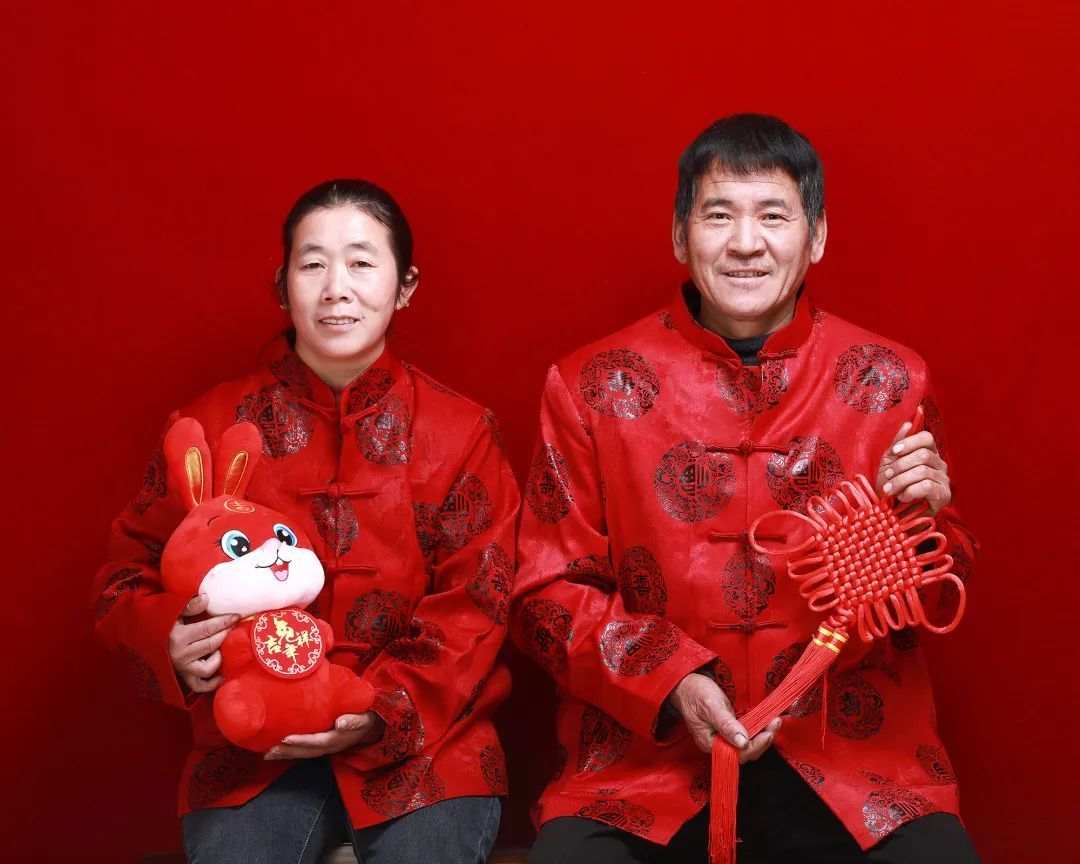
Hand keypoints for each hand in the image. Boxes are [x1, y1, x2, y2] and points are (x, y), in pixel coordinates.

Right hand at [168, 594, 238, 693]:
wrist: (139, 642)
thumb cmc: (158, 625)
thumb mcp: (170, 612)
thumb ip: (189, 606)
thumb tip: (207, 598)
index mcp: (178, 637)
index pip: (208, 628)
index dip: (224, 621)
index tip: (236, 616)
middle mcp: (180, 655)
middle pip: (211, 645)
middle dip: (224, 634)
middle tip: (232, 626)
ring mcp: (181, 668)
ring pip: (207, 668)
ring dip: (218, 658)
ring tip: (220, 648)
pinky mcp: (182, 678)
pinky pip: (199, 686)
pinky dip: (211, 683)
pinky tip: (221, 675)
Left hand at [264, 712, 384, 760]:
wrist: (373, 726)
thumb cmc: (367, 717)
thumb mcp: (365, 718)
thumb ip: (355, 720)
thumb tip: (341, 722)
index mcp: (339, 739)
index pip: (318, 741)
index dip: (302, 742)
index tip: (285, 739)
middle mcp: (330, 746)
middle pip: (306, 752)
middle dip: (287, 752)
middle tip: (268, 750)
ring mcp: (325, 748)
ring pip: (303, 753)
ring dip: (285, 754)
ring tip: (267, 753)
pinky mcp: (322, 745)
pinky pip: (305, 750)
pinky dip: (290, 752)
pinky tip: (276, 749)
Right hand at [669, 672, 780, 763]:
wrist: (686, 683)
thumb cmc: (695, 693)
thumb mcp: (711, 706)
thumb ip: (726, 725)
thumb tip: (742, 742)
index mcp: (710, 744)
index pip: (738, 754)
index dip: (755, 746)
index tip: (769, 733)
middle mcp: (718, 745)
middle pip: (745, 752)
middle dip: (763, 740)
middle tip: (776, 723)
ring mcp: (724, 738)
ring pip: (748, 745)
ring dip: (763, 735)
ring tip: (775, 721)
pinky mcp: (729, 730)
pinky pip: (745, 736)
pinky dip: (757, 730)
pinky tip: (766, 722)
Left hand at [877, 410, 950, 513]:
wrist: (892, 515)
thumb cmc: (891, 488)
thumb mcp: (889, 464)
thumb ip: (898, 444)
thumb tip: (908, 423)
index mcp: (928, 454)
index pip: (926, 438)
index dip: (910, 442)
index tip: (894, 451)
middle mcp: (939, 465)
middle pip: (923, 455)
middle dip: (900, 466)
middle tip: (888, 476)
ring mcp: (944, 480)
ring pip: (923, 471)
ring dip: (901, 480)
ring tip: (890, 490)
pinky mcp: (944, 496)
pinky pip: (927, 486)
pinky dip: (910, 491)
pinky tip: (903, 497)